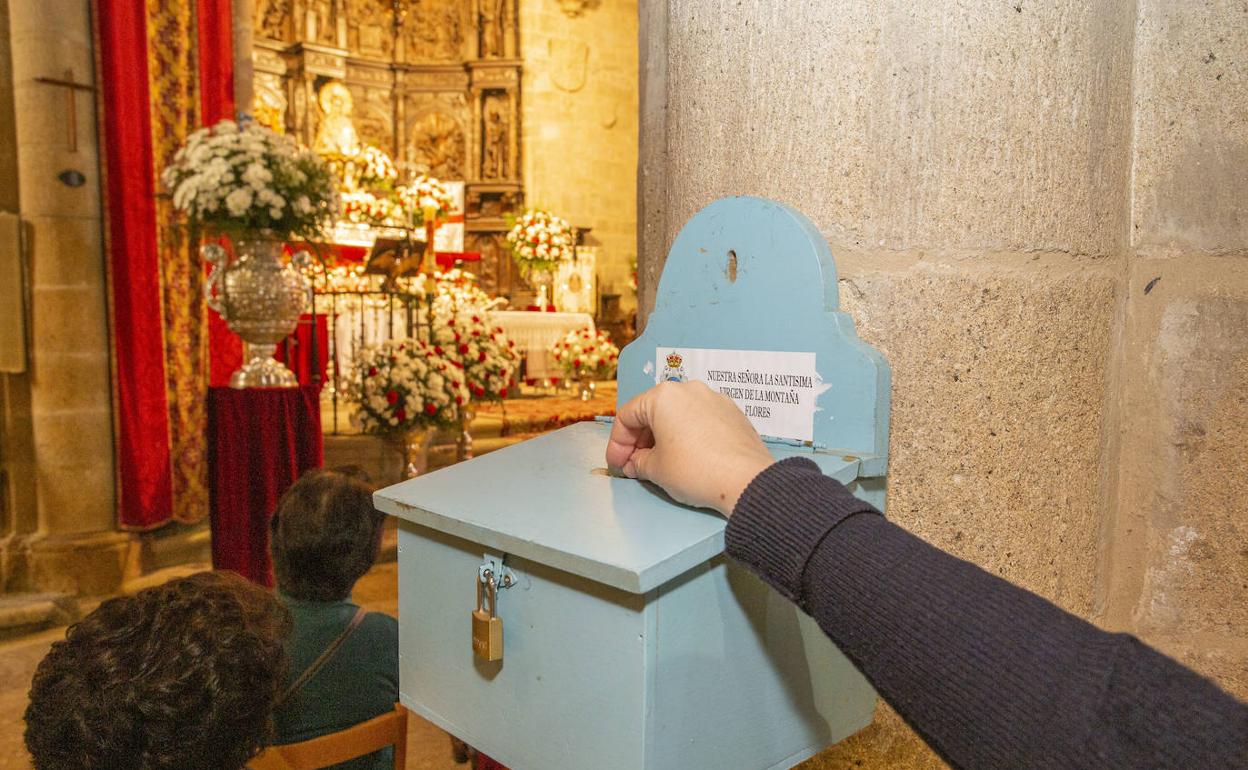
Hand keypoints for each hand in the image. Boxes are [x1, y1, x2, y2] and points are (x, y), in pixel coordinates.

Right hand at [605, 381, 774, 515]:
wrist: (747, 481)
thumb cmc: (697, 471)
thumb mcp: (656, 470)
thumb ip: (638, 462)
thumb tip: (636, 463)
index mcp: (664, 396)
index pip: (627, 416)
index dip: (617, 443)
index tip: (618, 463)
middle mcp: (689, 390)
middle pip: (653, 412)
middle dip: (640, 440)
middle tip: (634, 465)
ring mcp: (714, 399)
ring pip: (678, 415)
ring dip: (663, 437)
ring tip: (660, 463)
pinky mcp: (733, 413)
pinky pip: (700, 420)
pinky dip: (687, 435)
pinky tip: (687, 458)